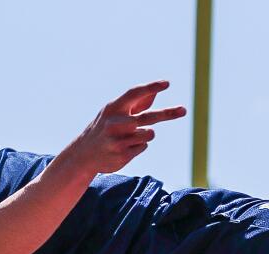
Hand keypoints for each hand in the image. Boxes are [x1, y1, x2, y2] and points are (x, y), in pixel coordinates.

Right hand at [64, 80, 186, 173]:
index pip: (134, 94)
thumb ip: (135, 103)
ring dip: (146, 134)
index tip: (167, 83)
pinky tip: (124, 147)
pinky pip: (143, 146)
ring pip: (149, 134)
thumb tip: (153, 93)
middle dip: (167, 114)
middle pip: (147, 117)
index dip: (151, 87)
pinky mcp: (122, 155)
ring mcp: (118, 140)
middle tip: (184, 110)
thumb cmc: (105, 128)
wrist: (84, 154)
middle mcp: (114, 123)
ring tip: (131, 136)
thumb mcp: (115, 112)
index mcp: (113, 107)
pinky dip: (138, 146)